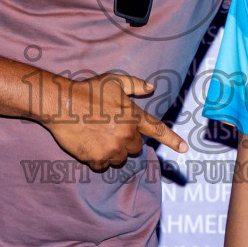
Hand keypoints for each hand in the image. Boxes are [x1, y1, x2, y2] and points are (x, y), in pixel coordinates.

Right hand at [40, 73, 186, 171]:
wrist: (62, 104)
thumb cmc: (87, 90)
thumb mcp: (113, 81)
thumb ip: (134, 85)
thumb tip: (150, 87)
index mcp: (132, 116)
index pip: (157, 130)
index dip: (172, 140)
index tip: (185, 149)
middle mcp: (125, 134)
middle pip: (135, 148)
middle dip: (126, 141)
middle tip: (109, 129)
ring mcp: (111, 148)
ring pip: (119, 159)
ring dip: (112, 152)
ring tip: (97, 136)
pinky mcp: (96, 158)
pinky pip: (102, 165)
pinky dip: (97, 159)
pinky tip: (88, 144)